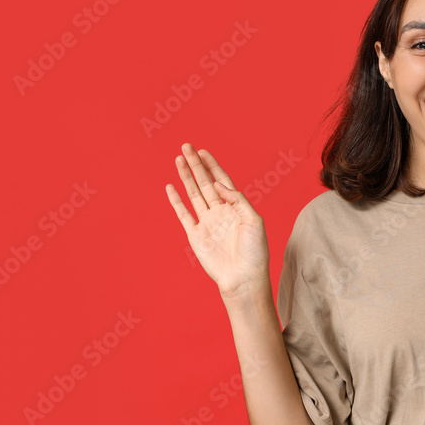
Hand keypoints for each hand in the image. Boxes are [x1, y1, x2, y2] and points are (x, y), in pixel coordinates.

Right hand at [165, 143, 270, 297]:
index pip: (222, 180)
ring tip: (178, 159)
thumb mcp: (253, 220)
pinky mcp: (195, 235)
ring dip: (185, 176)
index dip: (212, 165)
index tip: (203, 151)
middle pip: (205, 182)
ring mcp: (206, 223)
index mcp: (236, 208)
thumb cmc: (254, 252)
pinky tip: (171, 186)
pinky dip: (176, 200)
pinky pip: (183, 214)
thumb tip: (218, 183)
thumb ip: (237, 199)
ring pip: (193, 194)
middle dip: (196, 165)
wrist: (243, 278)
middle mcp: (220, 212)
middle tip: (186, 146)